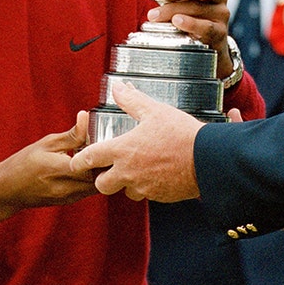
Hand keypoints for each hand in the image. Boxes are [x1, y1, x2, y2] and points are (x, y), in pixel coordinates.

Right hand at [0, 111, 98, 233]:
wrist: (7, 189)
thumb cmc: (24, 163)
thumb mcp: (47, 143)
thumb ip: (72, 134)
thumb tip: (86, 117)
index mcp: (59, 170)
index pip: (94, 165)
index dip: (105, 154)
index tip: (110, 142)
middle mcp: (65, 188)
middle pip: (99, 177)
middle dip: (106, 163)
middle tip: (109, 148)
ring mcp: (68, 198)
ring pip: (97, 186)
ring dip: (100, 172)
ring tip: (100, 157)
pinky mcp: (69, 202)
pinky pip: (89, 191)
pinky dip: (93, 179)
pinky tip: (90, 168)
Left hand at [70, 80, 202, 201]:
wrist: (207, 159)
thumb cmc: (181, 133)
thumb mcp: (155, 111)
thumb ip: (132, 101)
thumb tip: (118, 88)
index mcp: (123, 150)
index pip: (89, 159)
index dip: (79, 160)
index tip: (76, 161)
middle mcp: (128, 172)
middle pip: (102, 185)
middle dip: (102, 178)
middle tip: (109, 168)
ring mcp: (143, 187)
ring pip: (125, 191)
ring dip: (126, 183)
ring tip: (137, 169)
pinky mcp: (158, 196)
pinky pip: (145, 194)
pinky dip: (146, 186)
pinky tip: (156, 173)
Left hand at [149, 0, 238, 77]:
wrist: (208, 51)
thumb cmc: (188, 19)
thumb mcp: (181, 2)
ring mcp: (221, 16)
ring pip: (201, 8)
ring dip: (176, 9)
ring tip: (157, 14)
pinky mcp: (219, 34)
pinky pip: (206, 27)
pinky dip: (190, 24)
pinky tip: (177, 22)